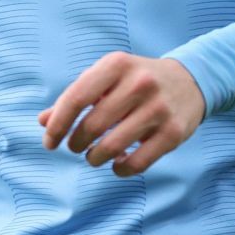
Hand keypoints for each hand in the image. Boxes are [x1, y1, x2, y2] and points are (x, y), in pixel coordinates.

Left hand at [38, 52, 205, 176]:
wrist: (190, 81)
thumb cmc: (136, 80)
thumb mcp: (107, 78)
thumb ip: (75, 97)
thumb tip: (44, 122)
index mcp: (117, 65)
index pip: (76, 98)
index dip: (57, 124)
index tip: (50, 141)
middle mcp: (139, 83)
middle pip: (92, 126)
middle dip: (75, 143)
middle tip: (75, 146)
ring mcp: (158, 109)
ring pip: (111, 147)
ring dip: (94, 158)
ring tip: (94, 156)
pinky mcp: (173, 133)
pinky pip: (137, 163)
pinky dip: (120, 169)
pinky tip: (118, 163)